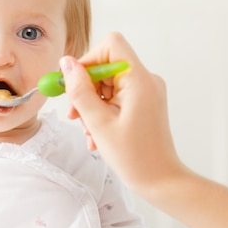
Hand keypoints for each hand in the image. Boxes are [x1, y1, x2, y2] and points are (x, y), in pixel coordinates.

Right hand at [59, 32, 184, 197]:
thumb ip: (80, 90)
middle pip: (105, 66)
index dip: (88, 60)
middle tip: (75, 116)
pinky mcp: (143, 102)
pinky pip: (115, 97)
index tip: (75, 84)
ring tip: (88, 131)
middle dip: (85, 89)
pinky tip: (97, 134)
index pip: (111, 45)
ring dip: (91, 105)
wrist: (161, 181)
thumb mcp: (98, 123)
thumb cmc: (135, 157)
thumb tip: (66, 63)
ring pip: (107, 83)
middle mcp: (146, 80)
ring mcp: (146, 91)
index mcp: (139, 80)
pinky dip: (102, 111)